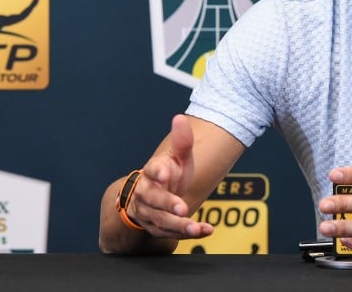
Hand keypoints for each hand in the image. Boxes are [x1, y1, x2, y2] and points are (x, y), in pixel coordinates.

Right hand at [126, 115, 213, 239]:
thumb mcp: (177, 158)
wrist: (156, 196)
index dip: (158, 172)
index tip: (166, 174)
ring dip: (179, 226)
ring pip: (161, 221)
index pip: (151, 171)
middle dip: (167, 204)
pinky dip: (188, 233)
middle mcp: (146, 194)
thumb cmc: (169, 173)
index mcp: (152, 173)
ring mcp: (150, 213)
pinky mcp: (157, 228)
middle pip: (153, 200)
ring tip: (195, 227)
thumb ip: (182, 142)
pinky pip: (171, 233)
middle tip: (182, 208)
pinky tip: (205, 230)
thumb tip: (180, 118)